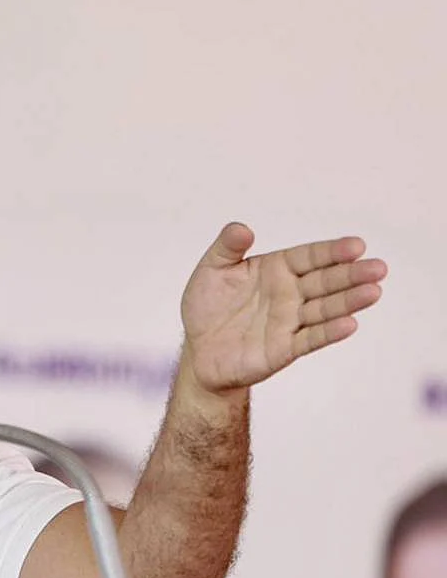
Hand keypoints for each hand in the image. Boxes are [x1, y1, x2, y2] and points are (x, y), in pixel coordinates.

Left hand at [180, 222, 387, 393]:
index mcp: (276, 269)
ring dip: (349, 301)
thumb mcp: (211, 270)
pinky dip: (329, 332)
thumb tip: (241, 228)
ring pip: (325, 309)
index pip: (309, 257)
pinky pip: (310, 339)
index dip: (332, 252)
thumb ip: (227, 247)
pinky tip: (350, 324)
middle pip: (325, 281)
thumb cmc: (207, 306)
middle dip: (352, 274)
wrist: (198, 350)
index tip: (357, 245)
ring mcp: (290, 321)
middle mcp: (289, 293)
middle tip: (378, 267)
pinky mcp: (284, 348)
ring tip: (374, 292)